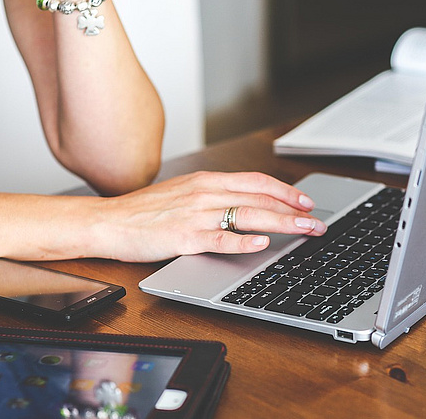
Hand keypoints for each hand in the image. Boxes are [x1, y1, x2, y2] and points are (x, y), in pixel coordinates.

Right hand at [91, 171, 326, 261]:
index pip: (256, 181)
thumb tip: (247, 205)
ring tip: (304, 231)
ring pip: (248, 215)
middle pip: (260, 198)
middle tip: (317, 222)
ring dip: (281, 223)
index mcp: (207, 181)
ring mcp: (196, 214)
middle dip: (294, 211)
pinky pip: (219, 238)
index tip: (305, 202)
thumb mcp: (184, 193)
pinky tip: (261, 244)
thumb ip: (214, 196)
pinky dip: (243, 241)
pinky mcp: (184, 237)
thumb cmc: (145, 211)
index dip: (285, 191)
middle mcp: (205, 193)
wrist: (108, 221)